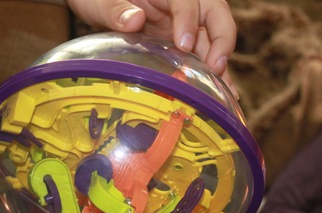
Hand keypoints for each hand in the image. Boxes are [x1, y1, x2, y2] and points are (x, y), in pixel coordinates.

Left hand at [67, 0, 237, 96]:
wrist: (95, 5)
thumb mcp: (99, 2)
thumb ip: (115, 9)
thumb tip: (134, 20)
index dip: (189, 20)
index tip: (184, 44)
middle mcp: (181, 4)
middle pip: (215, 14)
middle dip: (221, 39)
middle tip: (215, 66)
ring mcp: (183, 23)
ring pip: (212, 39)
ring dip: (220, 64)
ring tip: (226, 92)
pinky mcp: (180, 42)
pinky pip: (201, 55)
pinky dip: (210, 74)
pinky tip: (218, 95)